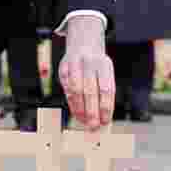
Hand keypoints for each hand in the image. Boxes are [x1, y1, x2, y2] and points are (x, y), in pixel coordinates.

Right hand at [58, 15, 114, 129]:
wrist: (83, 43)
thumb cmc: (98, 66)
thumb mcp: (106, 73)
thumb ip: (105, 94)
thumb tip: (104, 120)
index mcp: (104, 64)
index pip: (106, 89)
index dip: (105, 107)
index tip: (105, 121)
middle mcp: (89, 62)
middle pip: (90, 91)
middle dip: (92, 111)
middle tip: (93, 126)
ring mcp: (74, 63)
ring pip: (75, 90)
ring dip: (80, 109)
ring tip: (84, 121)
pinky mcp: (63, 67)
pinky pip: (66, 88)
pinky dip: (71, 102)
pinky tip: (76, 112)